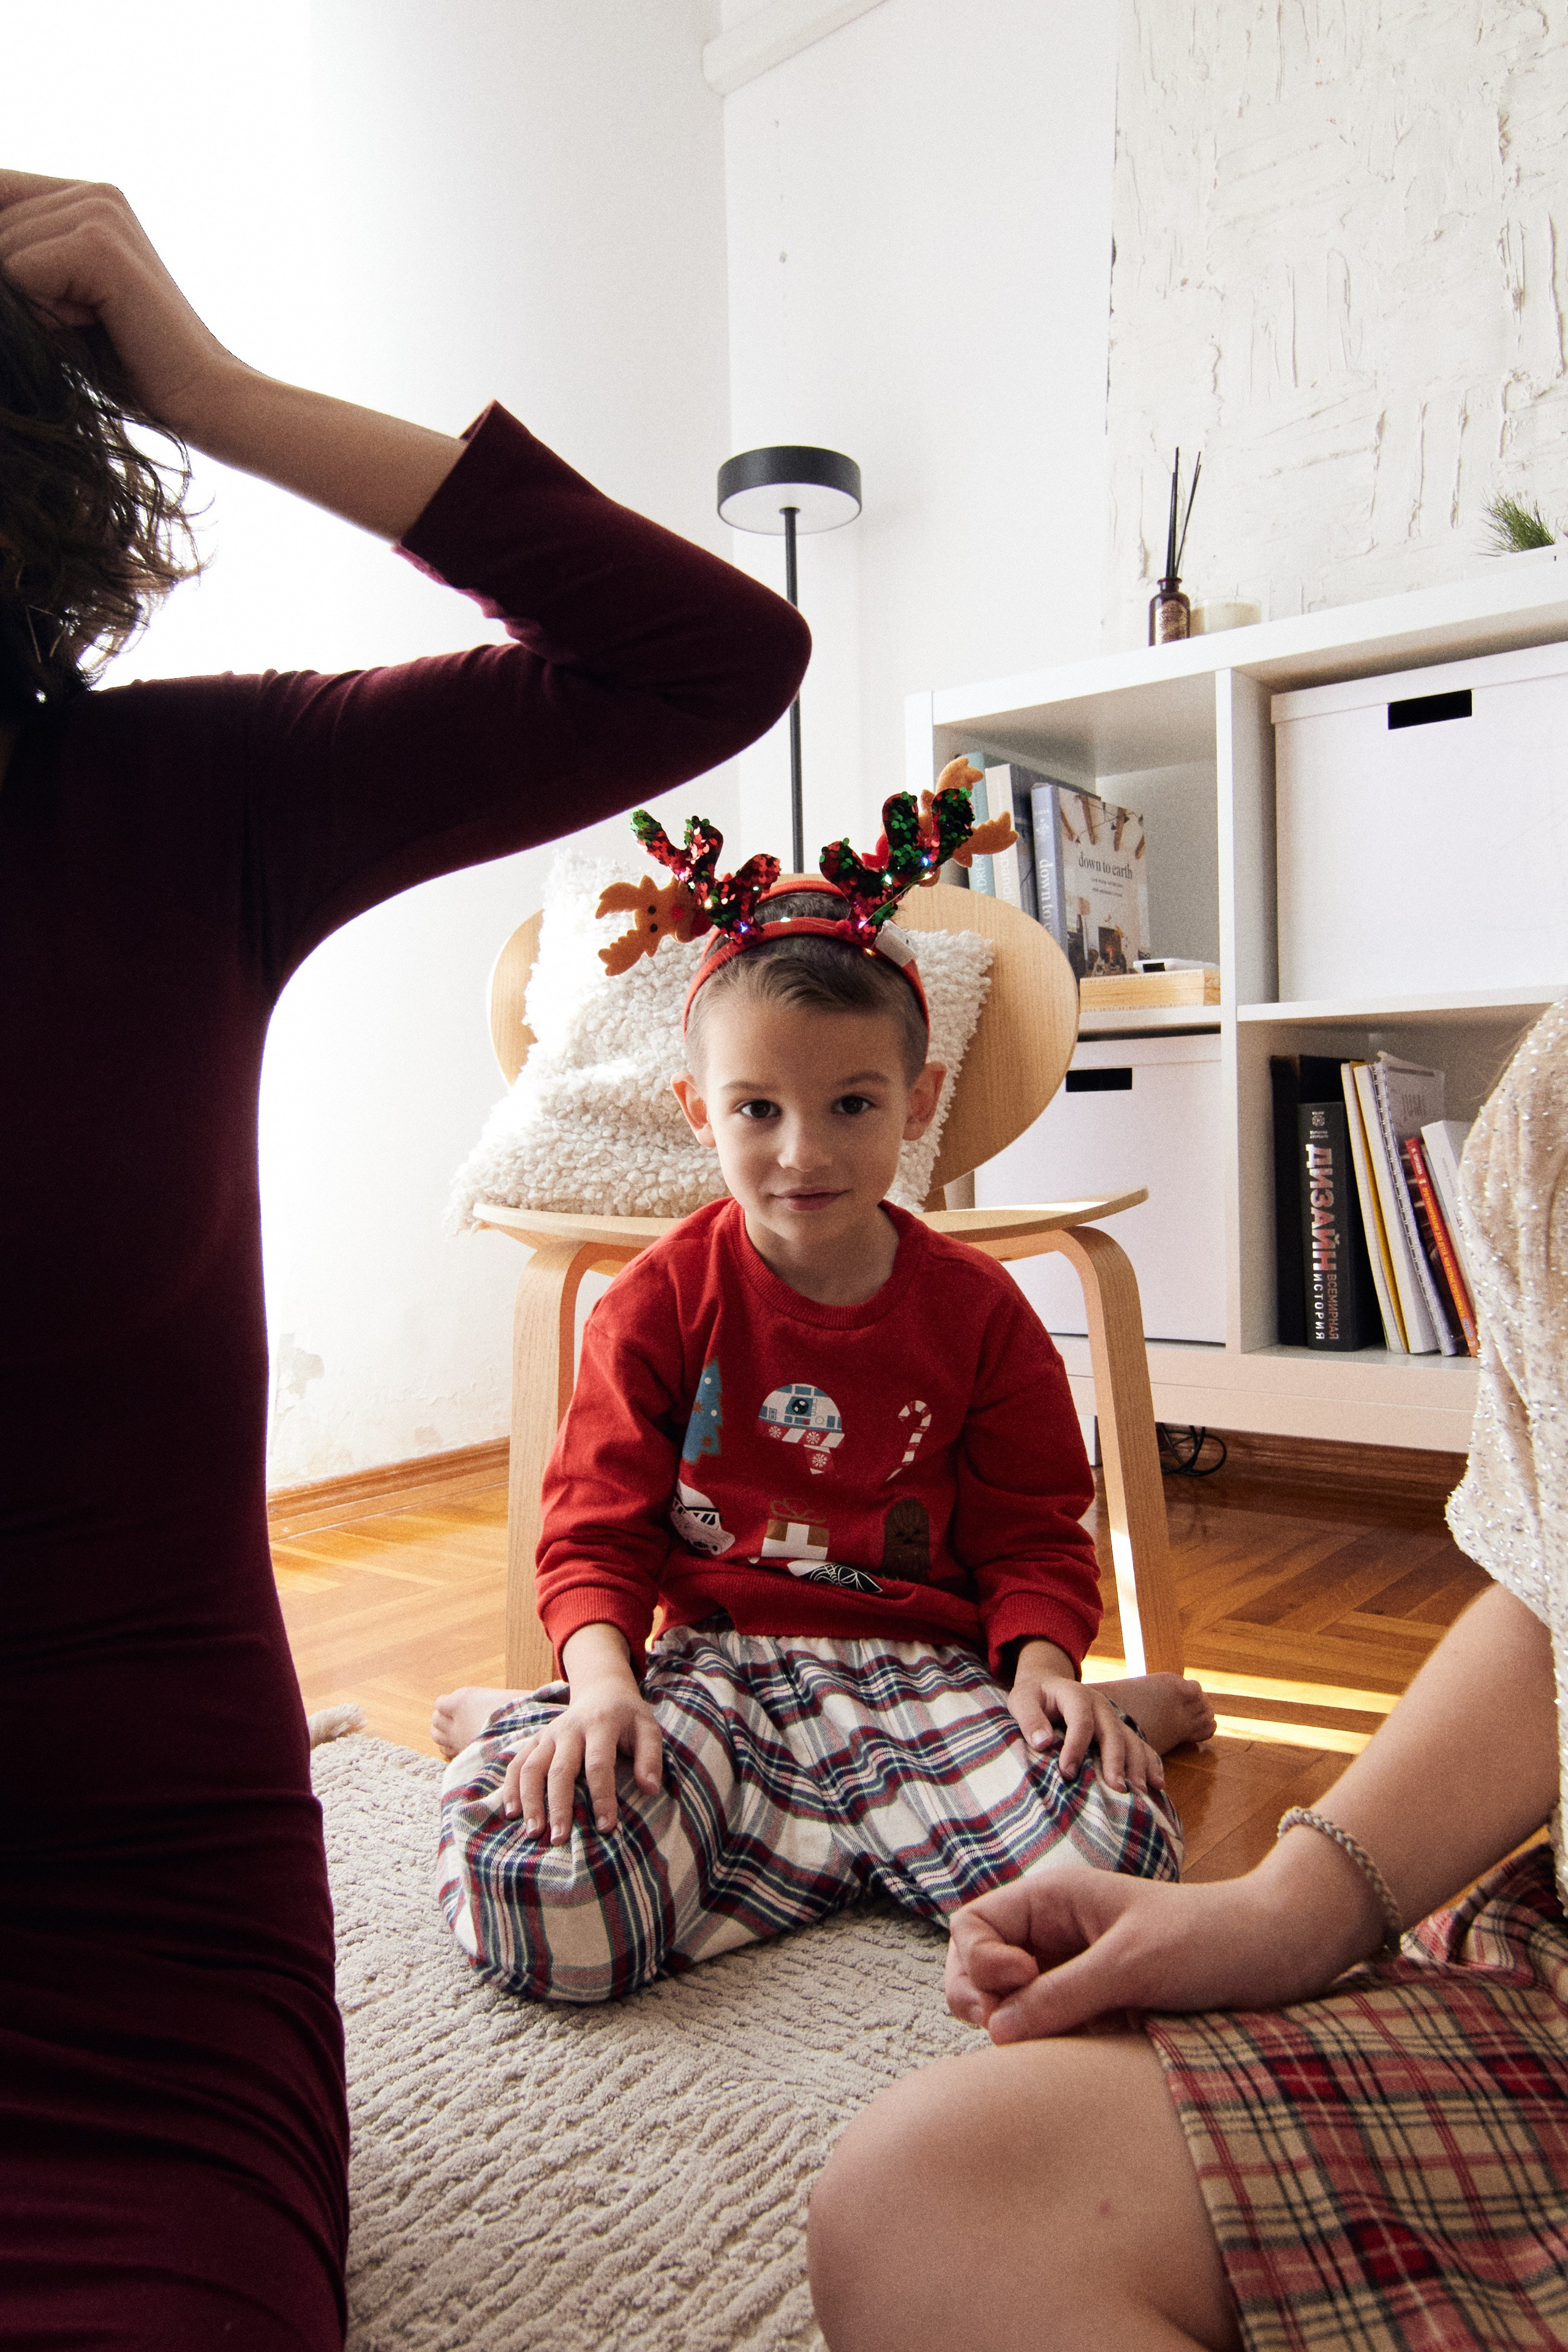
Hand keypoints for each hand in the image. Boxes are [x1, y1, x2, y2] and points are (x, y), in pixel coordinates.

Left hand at [0, 172, 236, 438]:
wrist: (201, 392)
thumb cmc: (130, 360)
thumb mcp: (62, 298)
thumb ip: (21, 264)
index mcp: (88, 198)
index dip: (4, 254)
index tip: (40, 298)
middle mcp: (94, 193)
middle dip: (16, 287)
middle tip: (83, 322)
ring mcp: (99, 213)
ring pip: (2, 251)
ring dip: (32, 305)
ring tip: (91, 324)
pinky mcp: (99, 245)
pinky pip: (18, 272)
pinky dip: (42, 314)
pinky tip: (93, 325)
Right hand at [502, 1663, 662, 1840]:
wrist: (602, 1690)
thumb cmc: (628, 1717)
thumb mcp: (648, 1729)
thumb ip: (651, 1757)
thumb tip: (650, 1789)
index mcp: (601, 1724)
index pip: (599, 1764)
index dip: (602, 1797)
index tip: (606, 1827)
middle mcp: (570, 1728)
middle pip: (560, 1770)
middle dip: (559, 1806)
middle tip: (559, 1839)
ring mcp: (549, 1734)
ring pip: (532, 1767)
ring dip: (530, 1800)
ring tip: (533, 1831)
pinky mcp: (536, 1740)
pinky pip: (517, 1763)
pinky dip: (511, 1787)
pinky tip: (512, 1813)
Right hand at [945, 1834, 1386, 2043]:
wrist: (1281, 1951)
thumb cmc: (1209, 1940)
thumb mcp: (1132, 1965)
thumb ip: (1062, 1995)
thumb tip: (997, 2031)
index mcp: (1054, 1900)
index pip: (973, 1926)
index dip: (978, 1961)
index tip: (1017, 1983)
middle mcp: (1056, 1932)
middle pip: (980, 1968)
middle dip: (983, 2000)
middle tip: (1014, 2033)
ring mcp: (1076, 1970)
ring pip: (1013, 2005)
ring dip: (1019, 2027)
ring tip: (1056, 2043)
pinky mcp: (1100, 2005)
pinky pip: (1052, 2028)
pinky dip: (1053, 2044)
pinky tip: (1083, 2052)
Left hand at [1006, 1640, 1164, 1793]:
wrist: (1048, 1687)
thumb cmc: (1033, 1698)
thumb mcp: (1022, 1701)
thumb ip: (1030, 1719)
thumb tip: (1042, 1742)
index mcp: (1076, 1695)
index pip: (1080, 1720)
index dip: (1076, 1746)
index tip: (1067, 1773)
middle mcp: (1100, 1705)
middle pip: (1112, 1732)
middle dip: (1115, 1761)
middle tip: (1116, 1788)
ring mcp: (1113, 1718)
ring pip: (1131, 1740)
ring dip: (1137, 1765)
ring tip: (1140, 1791)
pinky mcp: (1120, 1731)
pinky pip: (1141, 1745)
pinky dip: (1151, 1763)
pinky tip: (1157, 1784)